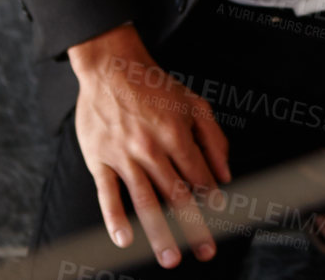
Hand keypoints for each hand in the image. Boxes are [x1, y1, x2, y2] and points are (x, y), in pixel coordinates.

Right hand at [68, 23, 232, 267]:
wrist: (110, 66)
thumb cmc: (153, 85)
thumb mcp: (194, 103)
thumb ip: (214, 139)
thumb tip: (226, 174)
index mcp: (176, 134)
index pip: (199, 176)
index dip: (212, 198)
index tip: (221, 217)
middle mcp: (151, 148)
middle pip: (176, 195)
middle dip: (194, 227)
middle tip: (206, 252)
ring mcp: (124, 155)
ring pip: (145, 201)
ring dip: (159, 233)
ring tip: (170, 257)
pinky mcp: (99, 159)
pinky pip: (107, 194)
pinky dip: (115, 219)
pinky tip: (124, 240)